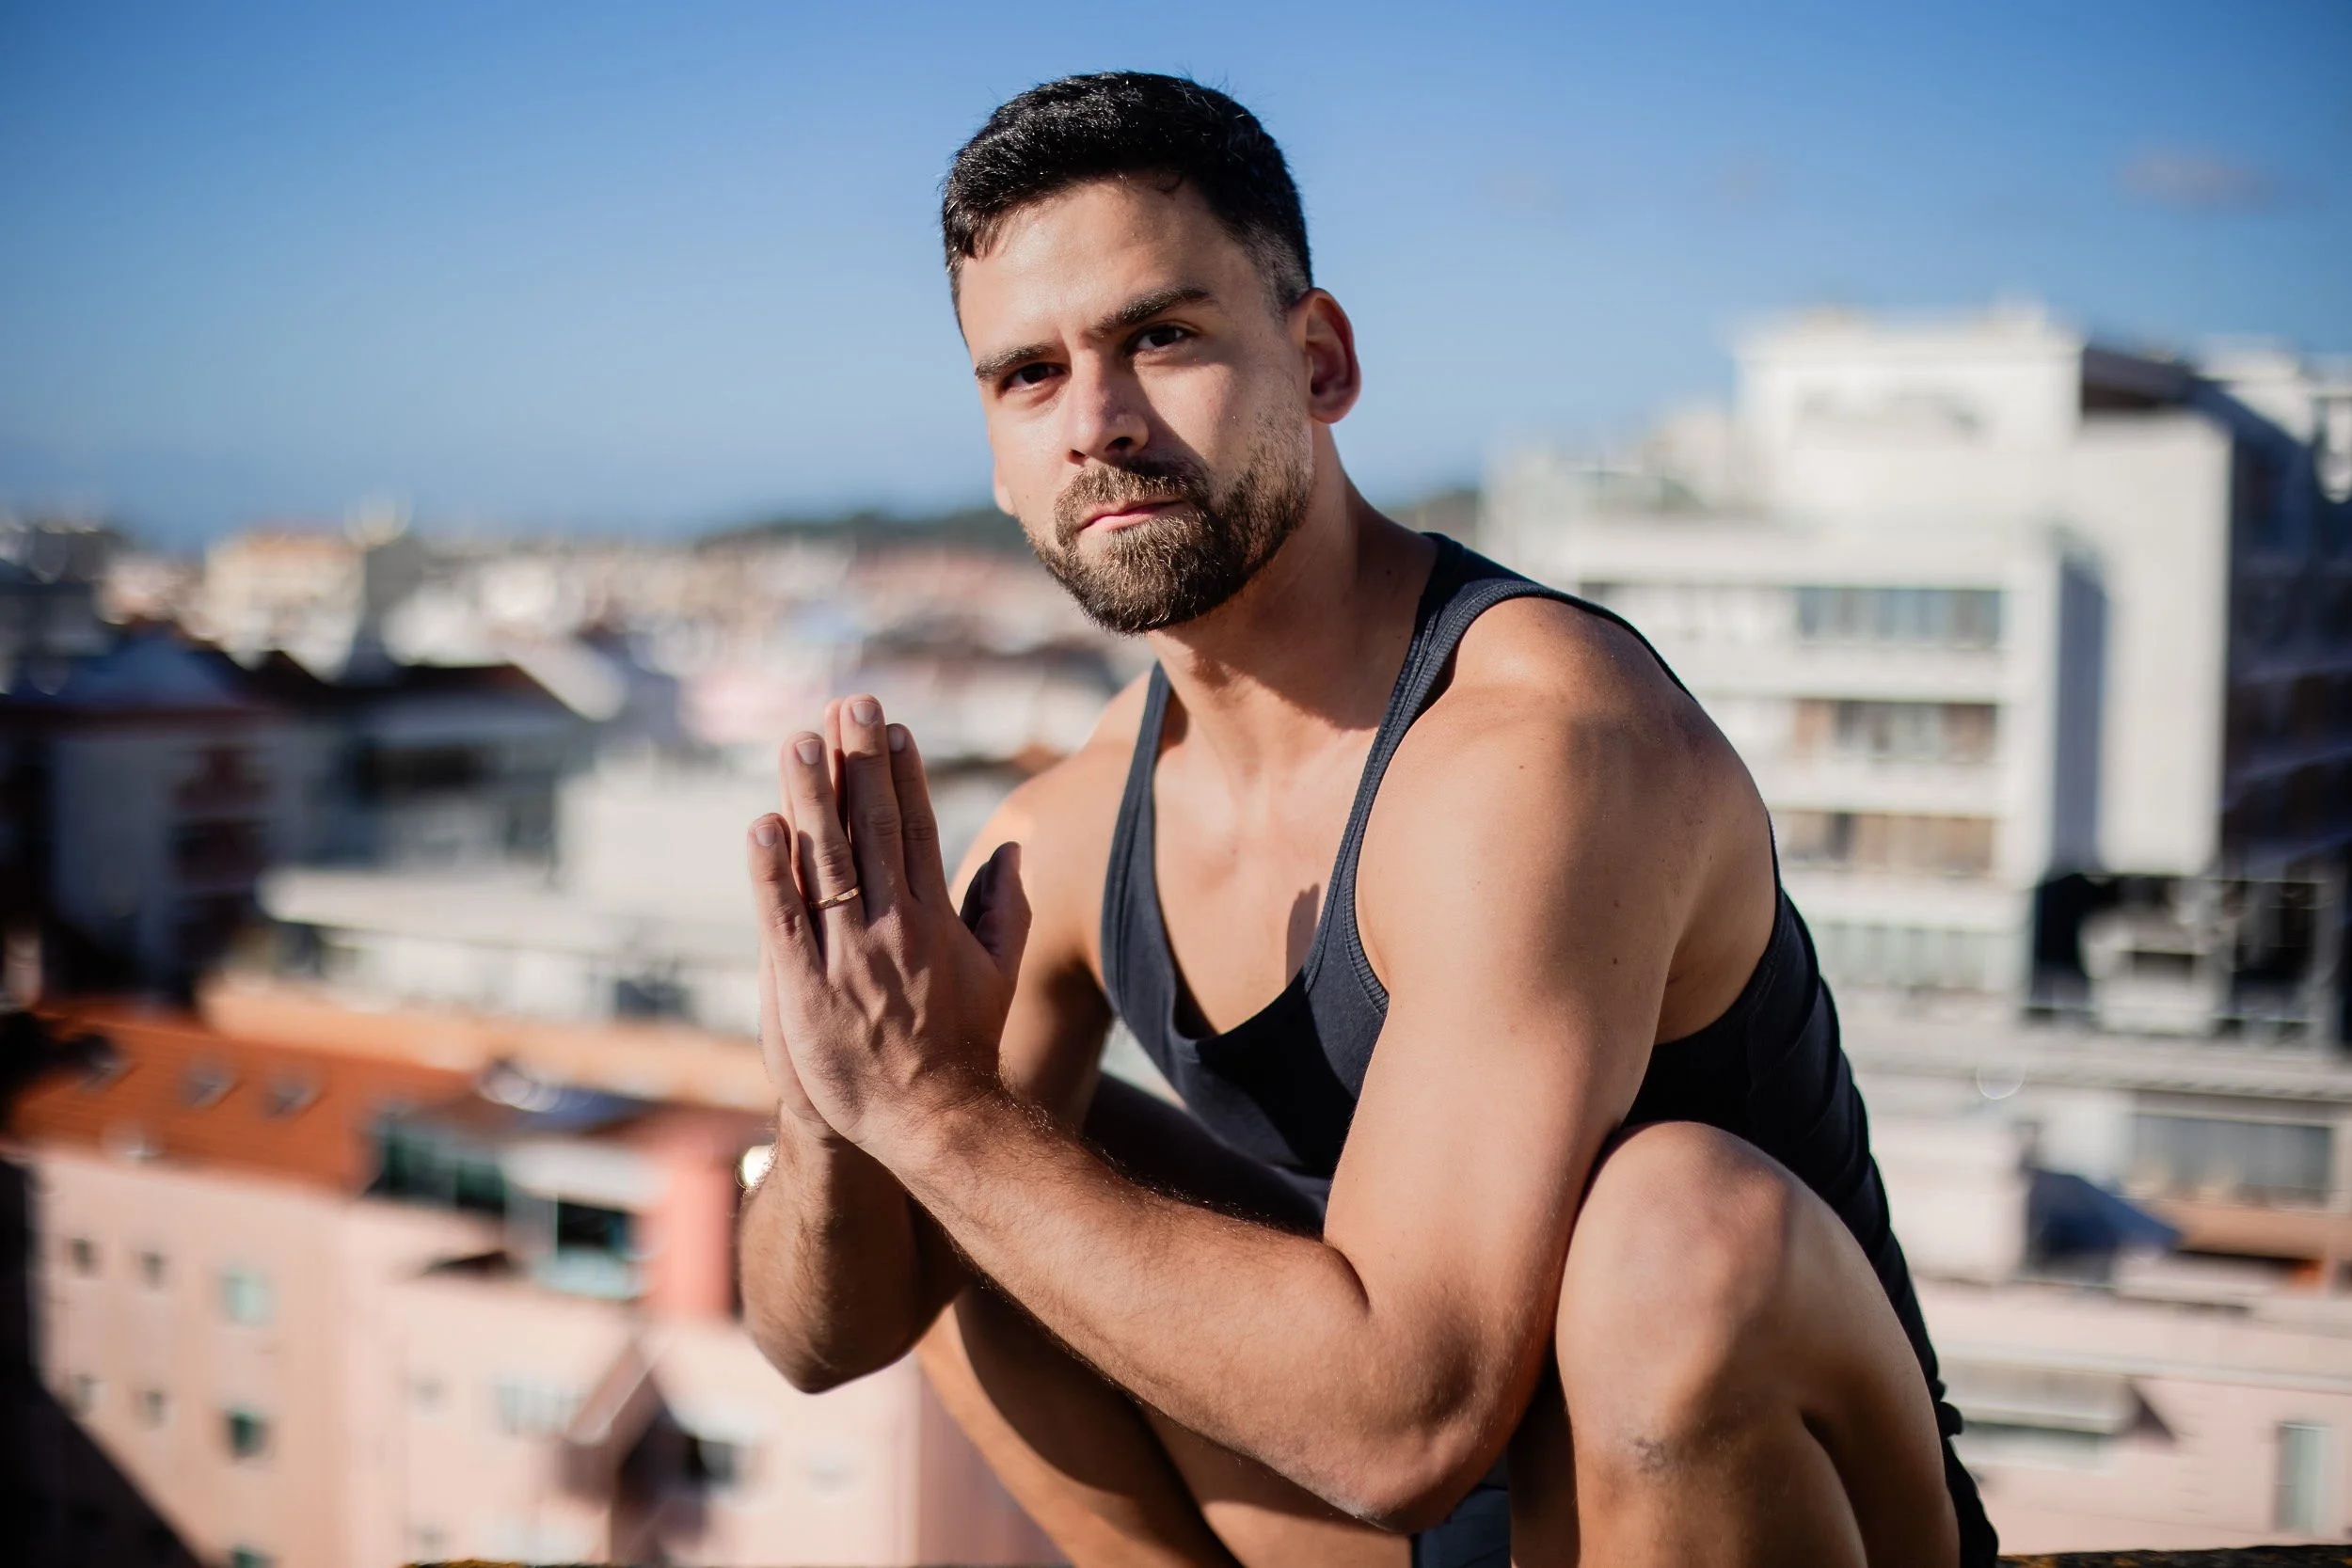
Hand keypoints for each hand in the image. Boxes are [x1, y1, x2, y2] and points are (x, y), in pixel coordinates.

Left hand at [744, 694, 1030, 1154]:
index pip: (915, 829)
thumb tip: (1011, 849)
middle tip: (844, 703)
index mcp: (936, 918)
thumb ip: (1003, 908)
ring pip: (825, 861)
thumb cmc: (964, 1048)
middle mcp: (894, 926)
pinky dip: (772, 873)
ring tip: (796, 740)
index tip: (888, 726)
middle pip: (870, 827)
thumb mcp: (999, 974)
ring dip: (809, 797)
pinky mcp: (806, 989)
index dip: (900, 773)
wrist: (933, 1122)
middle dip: (856, 761)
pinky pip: (784, 920)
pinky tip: (761, 826)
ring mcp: (849, 956)